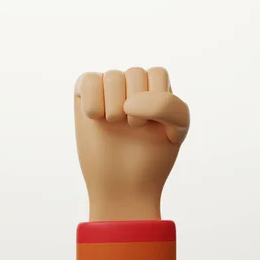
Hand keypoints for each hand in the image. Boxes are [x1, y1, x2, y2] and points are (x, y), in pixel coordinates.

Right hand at [74, 67, 189, 220]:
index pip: (156, 74)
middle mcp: (129, 86)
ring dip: (114, 106)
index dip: (155, 102)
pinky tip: (95, 118)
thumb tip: (127, 103)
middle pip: (134, 73)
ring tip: (113, 124)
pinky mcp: (84, 96)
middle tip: (131, 128)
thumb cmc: (149, 159)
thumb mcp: (176, 131)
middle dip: (135, 106)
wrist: (121, 186)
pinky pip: (87, 80)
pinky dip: (92, 100)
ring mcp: (105, 90)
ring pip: (112, 76)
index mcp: (154, 89)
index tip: (152, 128)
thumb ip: (168, 106)